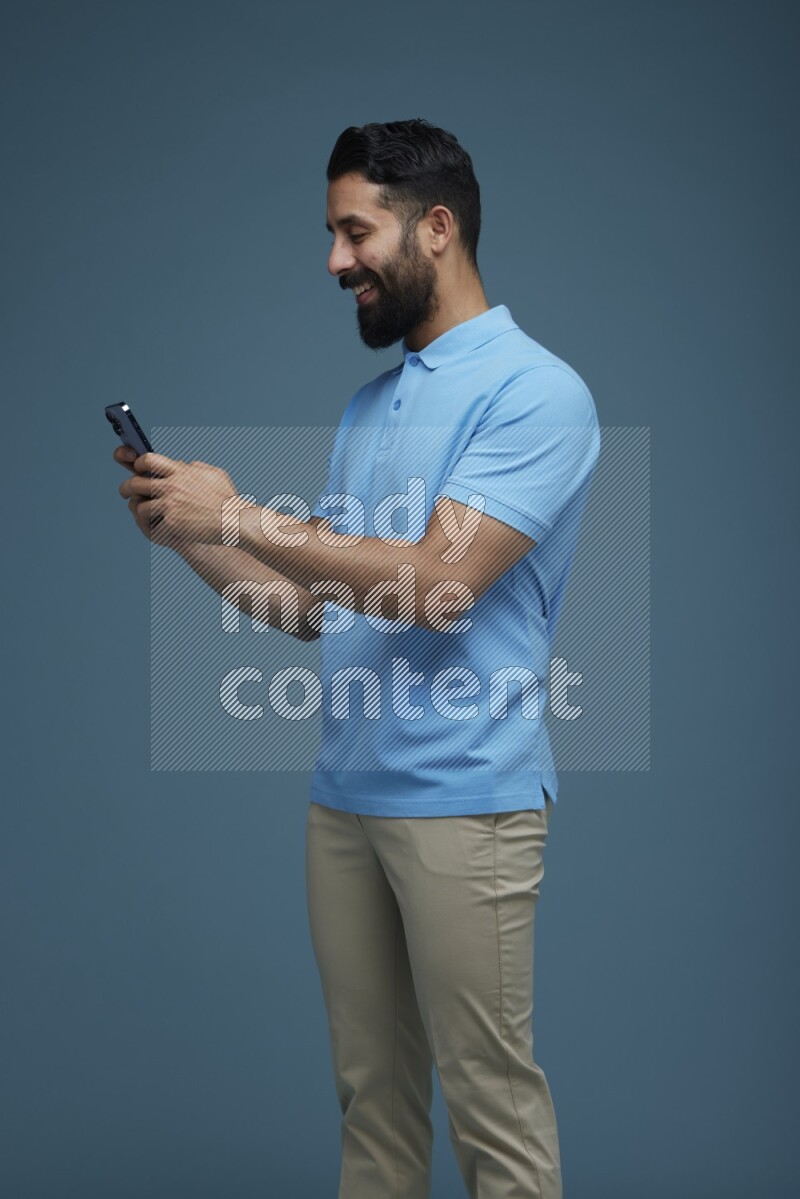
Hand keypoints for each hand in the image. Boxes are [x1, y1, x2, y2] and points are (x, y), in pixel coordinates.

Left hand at [116, 450, 237, 546]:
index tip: (138, 470)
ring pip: (140, 507)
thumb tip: (185, 465)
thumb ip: (197, 467)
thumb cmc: (228, 500)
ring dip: (140, 511)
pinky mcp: (172, 522)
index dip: (139, 464)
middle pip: (135, 483)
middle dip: (126, 488)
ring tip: (144, 515)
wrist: (235, 521)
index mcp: (181, 472)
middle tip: (125, 492)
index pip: (148, 459)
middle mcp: (173, 486)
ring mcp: (170, 505)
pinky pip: (153, 525)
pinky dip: (155, 528)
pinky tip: (161, 529)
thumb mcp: (215, 475)